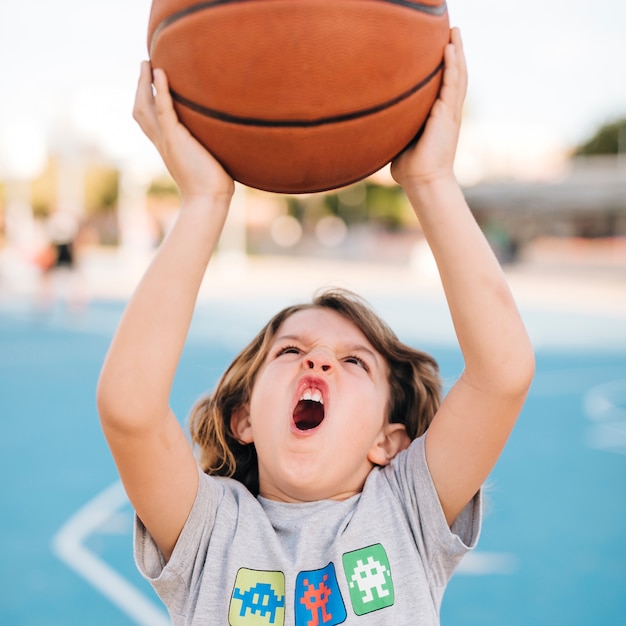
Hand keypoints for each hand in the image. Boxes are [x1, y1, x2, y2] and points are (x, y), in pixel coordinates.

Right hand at [133, 61, 234, 202]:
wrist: (209, 200)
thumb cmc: (214, 185)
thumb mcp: (210, 159)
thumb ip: (210, 146)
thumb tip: (230, 138)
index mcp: (169, 146)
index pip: (151, 120)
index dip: (148, 100)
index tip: (151, 82)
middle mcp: (163, 142)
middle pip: (141, 110)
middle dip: (141, 87)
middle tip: (145, 65)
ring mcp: (167, 140)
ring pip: (146, 108)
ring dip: (145, 84)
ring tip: (148, 64)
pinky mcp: (175, 140)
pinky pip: (163, 111)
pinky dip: (161, 92)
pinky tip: (160, 73)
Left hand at [391, 28, 466, 188]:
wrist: (421, 181)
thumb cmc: (409, 167)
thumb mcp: (399, 140)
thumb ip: (393, 128)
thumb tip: (372, 124)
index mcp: (437, 115)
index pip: (443, 85)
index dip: (445, 67)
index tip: (441, 47)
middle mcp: (446, 111)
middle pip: (454, 76)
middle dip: (455, 52)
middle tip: (453, 30)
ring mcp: (449, 112)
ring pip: (458, 77)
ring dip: (457, 53)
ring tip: (456, 32)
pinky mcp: (448, 116)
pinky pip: (452, 86)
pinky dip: (453, 67)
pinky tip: (451, 49)